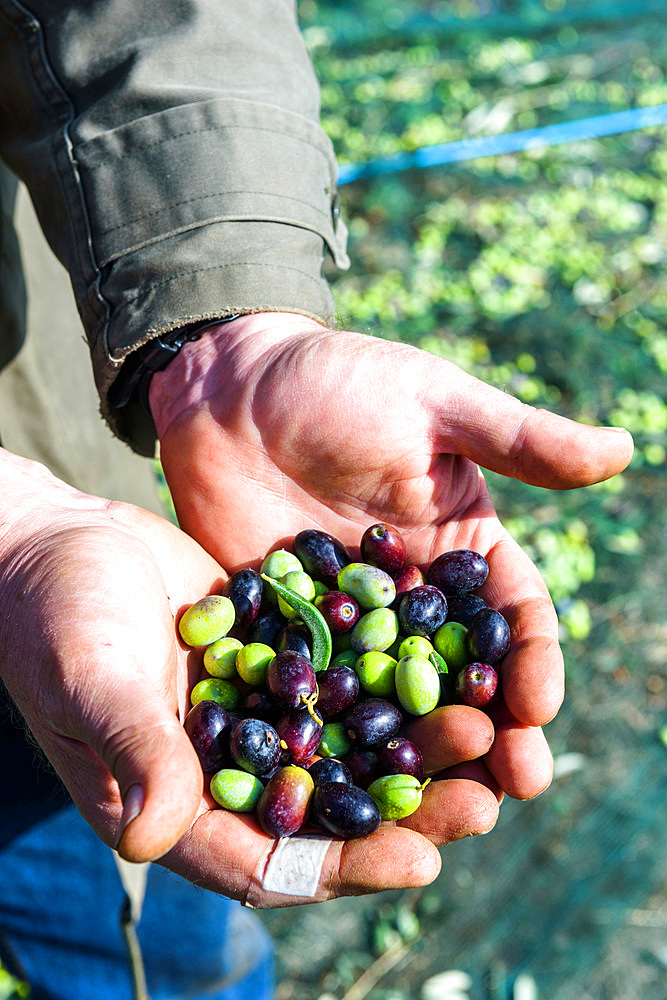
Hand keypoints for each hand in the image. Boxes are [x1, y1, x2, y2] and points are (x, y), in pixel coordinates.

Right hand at [0, 449, 494, 904]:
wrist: (58, 542)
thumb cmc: (52, 619)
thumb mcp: (94, 681)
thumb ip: (137, 751)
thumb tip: (157, 837)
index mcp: (176, 802)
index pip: (269, 860)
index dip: (344, 866)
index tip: (422, 860)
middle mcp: (226, 768)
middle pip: (329, 807)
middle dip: (406, 807)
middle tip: (484, 798)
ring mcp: (255, 711)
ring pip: (348, 743)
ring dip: (413, 741)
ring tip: (484, 728)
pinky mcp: (274, 657)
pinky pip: (339, 676)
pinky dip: (388, 674)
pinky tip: (444, 660)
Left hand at [152, 312, 633, 824]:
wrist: (229, 384)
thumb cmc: (337, 382)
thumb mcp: (435, 404)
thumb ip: (519, 440)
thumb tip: (622, 450)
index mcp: (461, 550)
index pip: (511, 618)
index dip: (532, 663)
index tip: (538, 709)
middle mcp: (412, 599)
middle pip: (460, 679)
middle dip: (491, 734)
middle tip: (509, 790)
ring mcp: (346, 625)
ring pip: (392, 703)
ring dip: (420, 755)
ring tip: (442, 811)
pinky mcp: (284, 635)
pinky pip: (313, 693)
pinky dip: (329, 738)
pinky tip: (338, 782)